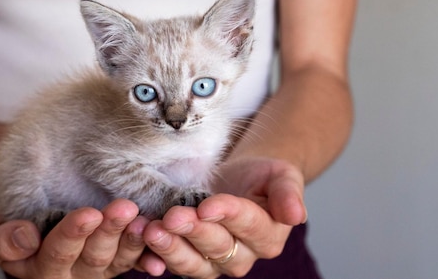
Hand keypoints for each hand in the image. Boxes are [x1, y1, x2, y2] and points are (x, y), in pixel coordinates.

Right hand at [0, 199, 147, 278]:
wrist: (32, 226)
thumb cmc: (12, 229)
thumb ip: (4, 240)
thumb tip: (26, 238)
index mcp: (43, 268)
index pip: (59, 251)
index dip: (74, 233)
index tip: (89, 213)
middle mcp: (75, 274)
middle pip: (96, 256)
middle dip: (110, 231)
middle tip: (124, 209)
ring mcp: (101, 270)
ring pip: (121, 259)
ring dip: (135, 241)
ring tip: (144, 221)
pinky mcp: (121, 262)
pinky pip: (139, 261)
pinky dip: (150, 256)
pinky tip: (161, 253)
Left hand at [139, 157, 306, 277]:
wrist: (243, 179)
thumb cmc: (264, 176)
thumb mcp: (282, 175)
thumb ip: (288, 193)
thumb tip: (296, 215)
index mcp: (268, 236)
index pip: (247, 225)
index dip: (227, 215)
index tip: (207, 205)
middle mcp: (243, 255)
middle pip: (218, 247)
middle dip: (194, 232)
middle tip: (172, 217)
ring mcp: (215, 261)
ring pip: (193, 263)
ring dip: (170, 248)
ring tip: (151, 231)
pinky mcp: (191, 257)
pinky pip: (173, 262)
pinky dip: (156, 254)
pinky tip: (140, 239)